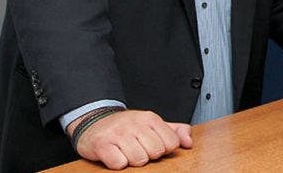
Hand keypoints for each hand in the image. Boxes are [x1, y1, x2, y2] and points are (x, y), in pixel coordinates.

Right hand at [68, 109, 192, 168]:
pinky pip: (119, 164)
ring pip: (139, 160)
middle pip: (156, 152)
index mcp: (150, 118)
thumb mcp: (152, 124)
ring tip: (126, 152)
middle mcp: (135, 124)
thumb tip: (189, 142)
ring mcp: (119, 134)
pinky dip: (118, 163)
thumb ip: (175, 131)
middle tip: (138, 149)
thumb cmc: (126, 127)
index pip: (171, 143)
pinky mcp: (103, 145)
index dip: (164, 149)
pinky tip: (115, 155)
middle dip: (148, 155)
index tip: (153, 145)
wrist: (93, 121)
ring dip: (132, 160)